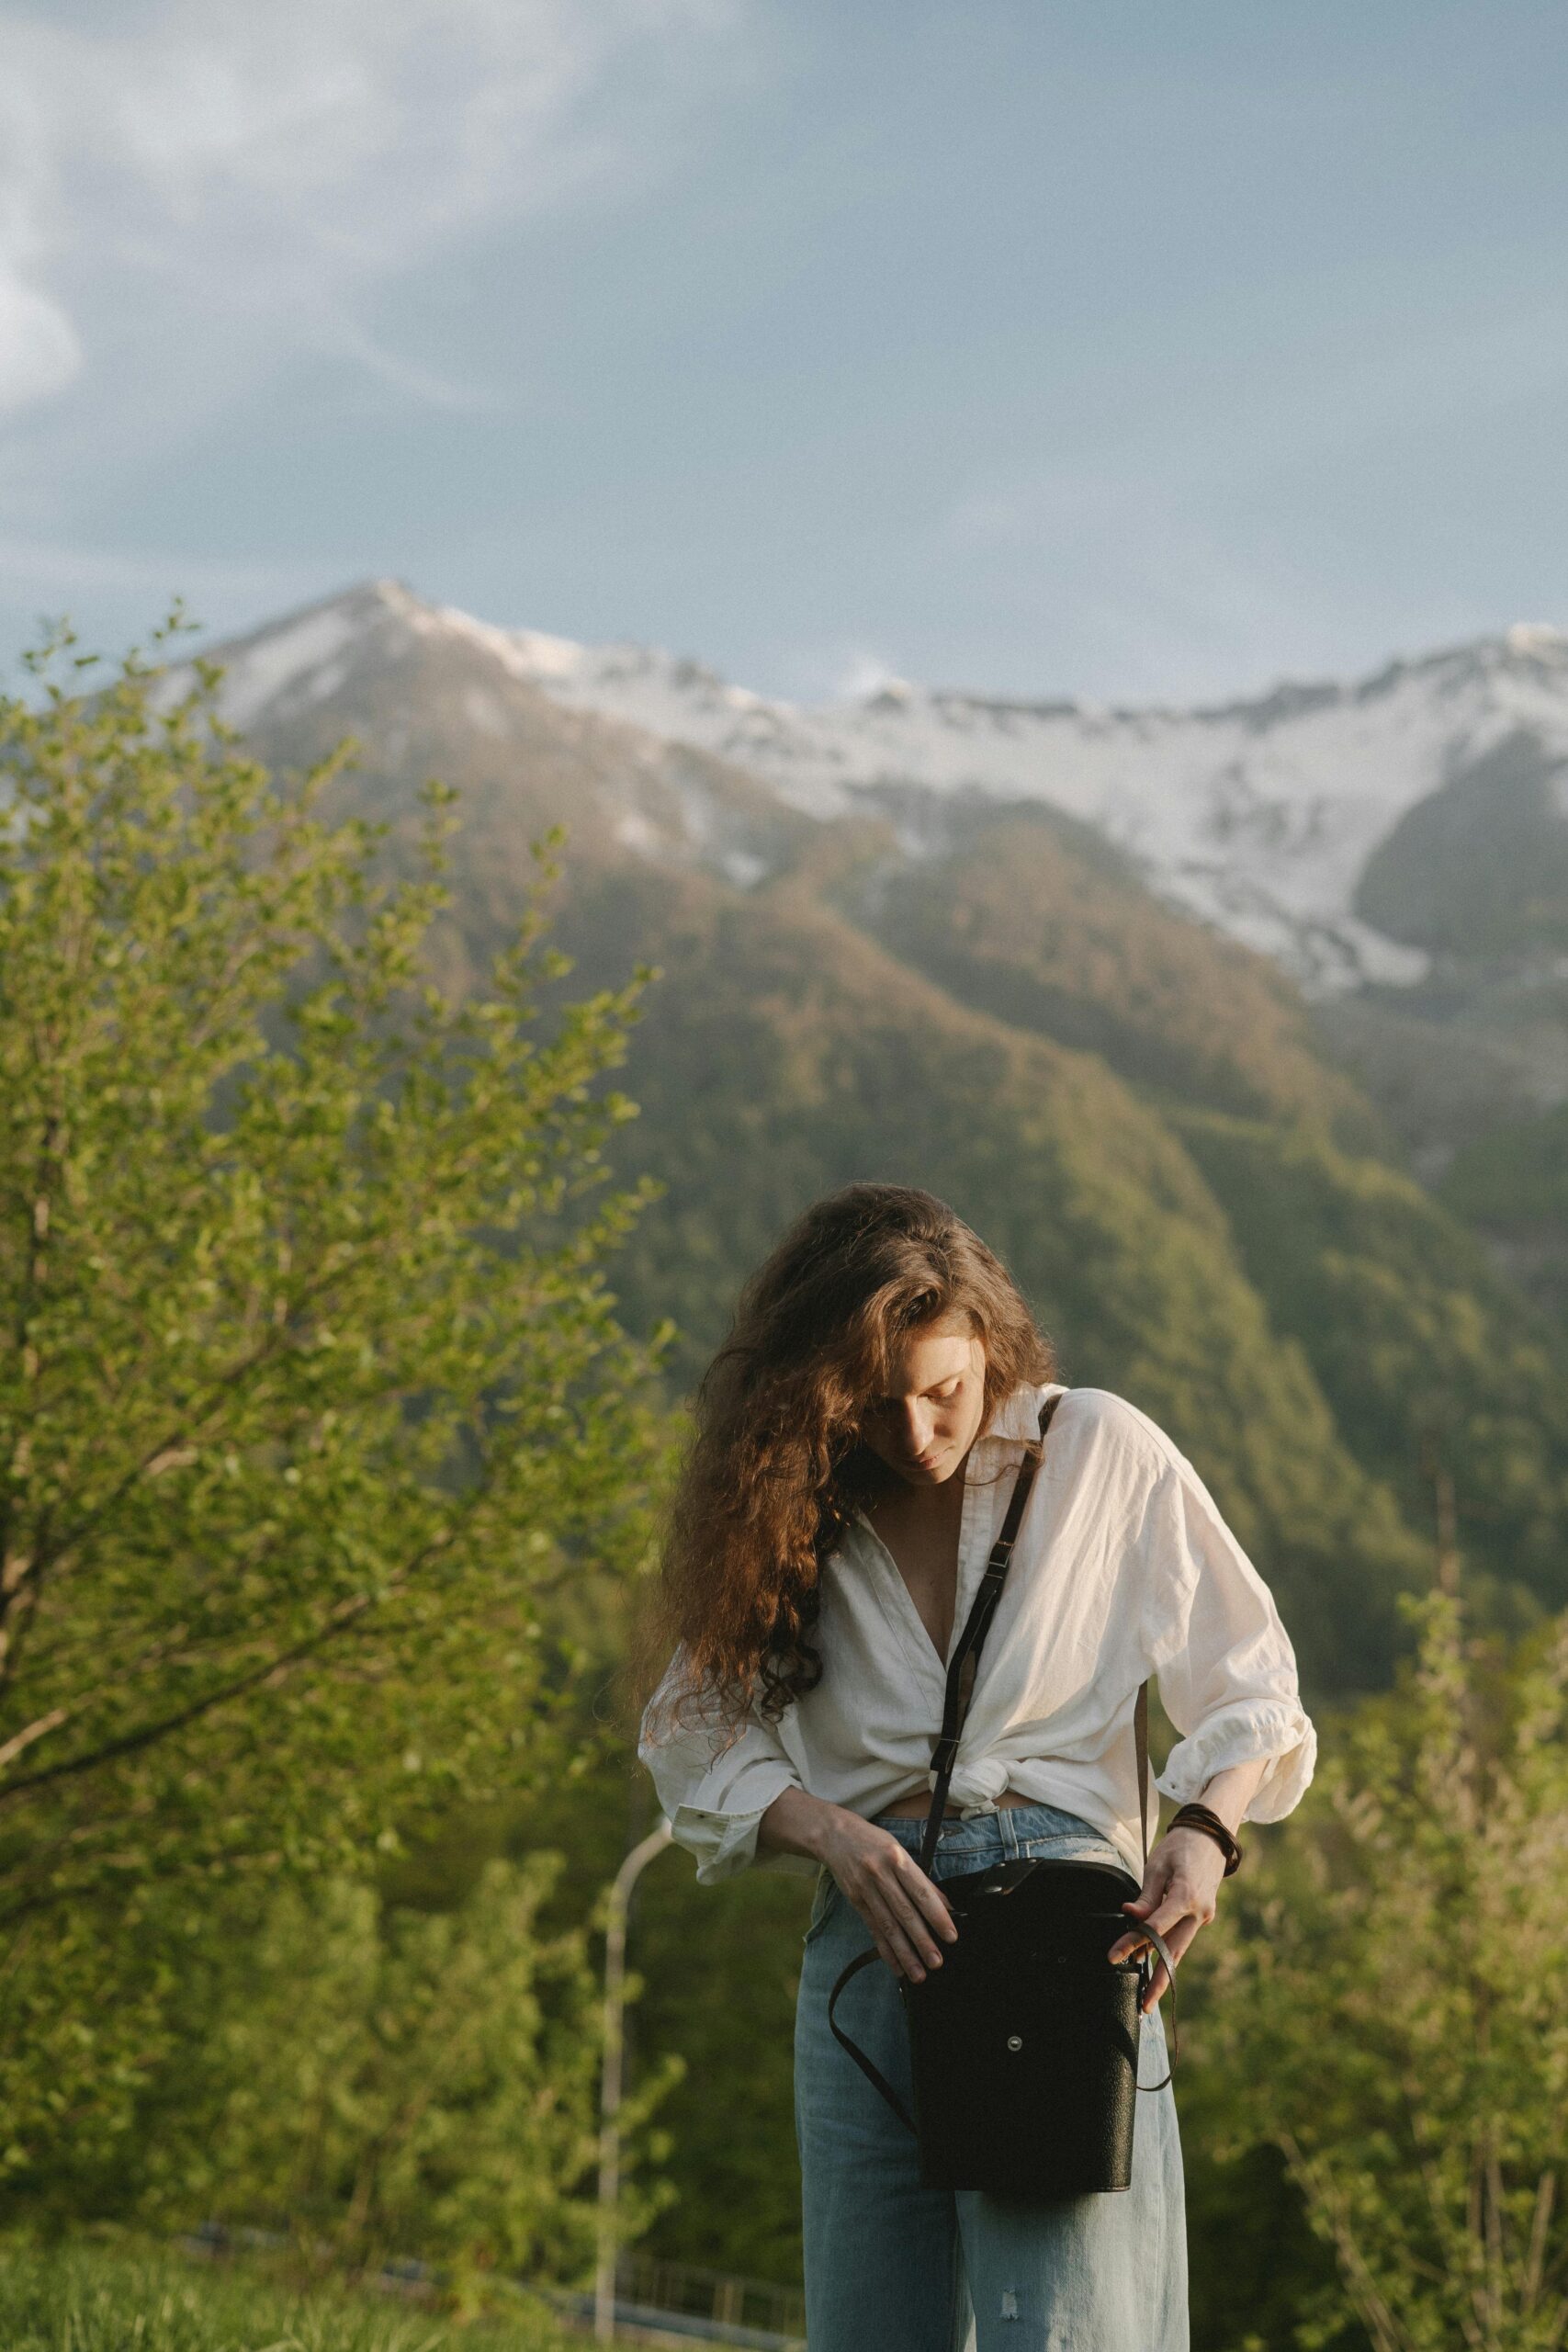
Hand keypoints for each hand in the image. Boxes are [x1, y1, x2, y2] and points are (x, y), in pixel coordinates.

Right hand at [818, 1808, 957, 1981]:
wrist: (834, 1834)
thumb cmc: (874, 1842)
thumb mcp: (900, 1851)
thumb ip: (921, 1879)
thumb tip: (945, 1905)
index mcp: (897, 1858)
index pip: (921, 1892)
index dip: (937, 1916)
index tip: (951, 1936)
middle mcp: (881, 1874)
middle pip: (905, 1913)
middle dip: (922, 1941)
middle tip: (936, 1962)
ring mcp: (865, 1888)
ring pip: (888, 1926)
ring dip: (905, 1953)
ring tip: (918, 1973)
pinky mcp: (855, 1900)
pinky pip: (873, 1929)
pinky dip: (885, 1950)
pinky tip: (896, 1966)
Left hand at [1107, 1826, 1226, 2010]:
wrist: (1212, 1837)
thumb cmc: (1181, 1847)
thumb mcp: (1158, 1865)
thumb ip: (1146, 1896)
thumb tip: (1132, 1918)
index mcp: (1187, 1896)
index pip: (1155, 1927)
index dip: (1133, 1943)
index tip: (1113, 1955)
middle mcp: (1199, 1912)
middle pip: (1175, 1951)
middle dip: (1160, 1980)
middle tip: (1145, 2007)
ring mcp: (1203, 1916)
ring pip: (1179, 1947)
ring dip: (1164, 1970)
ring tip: (1147, 1995)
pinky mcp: (1202, 1916)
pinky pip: (1182, 1936)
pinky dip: (1168, 1949)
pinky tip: (1154, 1962)